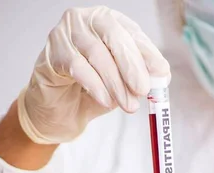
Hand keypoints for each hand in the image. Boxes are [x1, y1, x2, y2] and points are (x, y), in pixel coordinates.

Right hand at [17, 6, 169, 143]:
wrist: (57, 111)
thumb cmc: (89, 92)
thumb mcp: (120, 86)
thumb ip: (137, 79)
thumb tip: (160, 77)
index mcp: (108, 24)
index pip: (132, 33)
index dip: (148, 52)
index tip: (161, 72)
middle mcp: (87, 21)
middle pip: (114, 36)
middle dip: (132, 66)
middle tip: (142, 90)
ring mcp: (66, 33)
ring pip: (96, 53)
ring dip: (116, 83)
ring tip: (127, 105)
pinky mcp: (52, 52)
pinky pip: (77, 66)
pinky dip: (95, 85)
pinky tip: (105, 100)